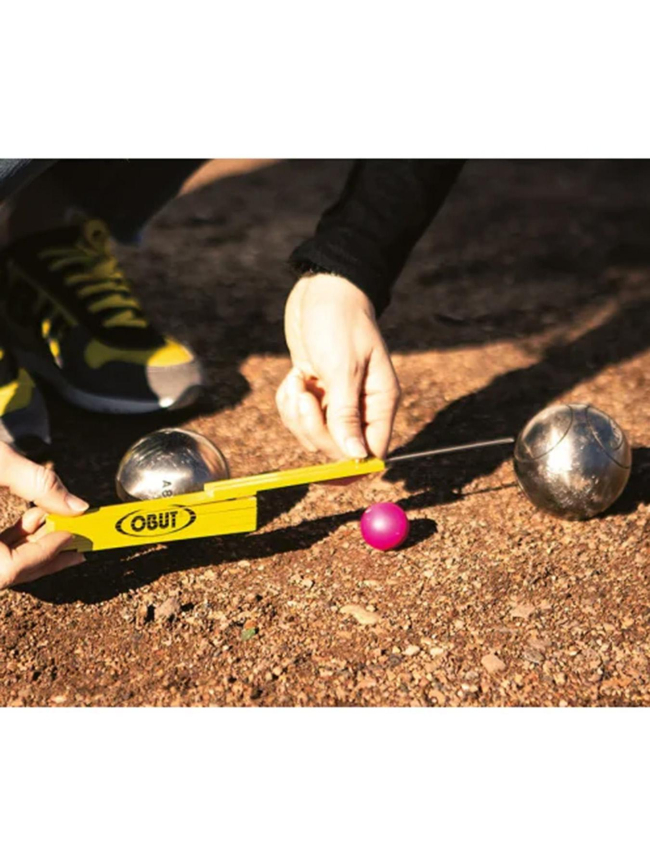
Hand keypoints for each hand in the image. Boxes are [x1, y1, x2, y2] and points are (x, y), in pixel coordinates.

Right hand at [0, 443, 87, 589]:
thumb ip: (38, 483)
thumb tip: (77, 506)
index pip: (5, 571)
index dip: (41, 557)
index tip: (70, 537)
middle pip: (3, 573)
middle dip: (42, 557)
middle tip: (76, 543)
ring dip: (31, 548)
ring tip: (60, 526)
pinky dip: (14, 539)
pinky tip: (35, 518)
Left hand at [277, 274, 400, 460]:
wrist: (322, 288)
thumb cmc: (340, 320)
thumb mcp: (343, 367)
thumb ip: (347, 414)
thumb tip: (357, 457)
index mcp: (380, 402)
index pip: (372, 453)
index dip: (348, 465)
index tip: (322, 459)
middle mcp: (361, 407)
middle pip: (337, 449)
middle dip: (312, 428)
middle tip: (304, 396)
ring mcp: (336, 402)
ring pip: (312, 435)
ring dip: (296, 414)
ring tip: (298, 379)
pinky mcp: (315, 395)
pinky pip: (297, 418)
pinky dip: (288, 403)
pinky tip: (294, 376)